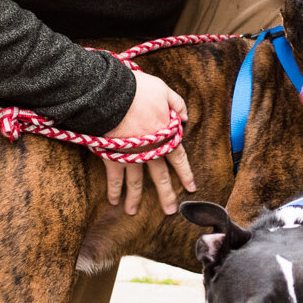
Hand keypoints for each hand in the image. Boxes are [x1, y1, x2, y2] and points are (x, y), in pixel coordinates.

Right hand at [99, 71, 195, 216]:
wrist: (111, 95)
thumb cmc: (138, 90)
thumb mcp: (163, 91)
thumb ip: (177, 105)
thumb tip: (186, 117)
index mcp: (165, 137)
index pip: (179, 159)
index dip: (185, 174)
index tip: (191, 188)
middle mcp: (150, 151)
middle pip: (160, 177)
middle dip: (165, 195)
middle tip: (169, 211)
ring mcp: (131, 157)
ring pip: (135, 183)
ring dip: (135, 199)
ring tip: (133, 212)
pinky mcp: (112, 157)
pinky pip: (114, 178)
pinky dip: (113, 190)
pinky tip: (114, 202)